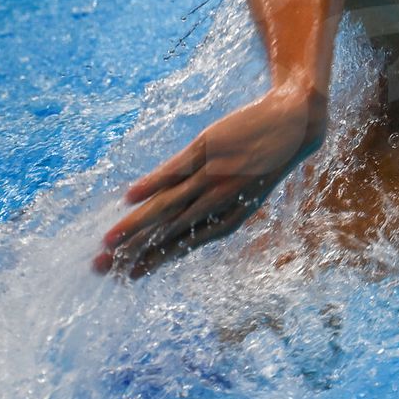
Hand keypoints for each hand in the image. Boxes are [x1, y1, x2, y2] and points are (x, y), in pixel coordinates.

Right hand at [93, 86, 325, 278]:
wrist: (296, 121)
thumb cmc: (265, 158)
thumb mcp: (245, 189)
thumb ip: (211, 205)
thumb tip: (180, 220)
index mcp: (232, 215)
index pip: (186, 243)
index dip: (157, 260)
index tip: (128, 277)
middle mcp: (221, 200)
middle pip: (171, 230)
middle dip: (136, 251)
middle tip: (102, 268)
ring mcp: (214, 174)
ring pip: (170, 205)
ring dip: (137, 224)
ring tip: (109, 241)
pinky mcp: (209, 148)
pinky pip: (176, 169)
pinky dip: (154, 182)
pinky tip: (130, 197)